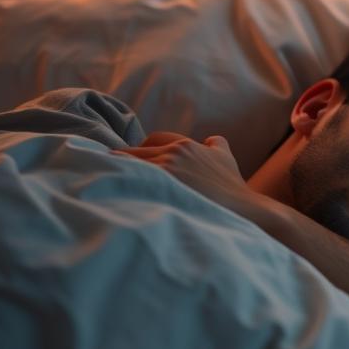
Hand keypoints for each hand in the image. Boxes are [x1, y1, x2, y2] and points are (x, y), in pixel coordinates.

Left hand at [116, 133, 251, 211]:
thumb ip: (217, 145)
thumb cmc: (232, 186)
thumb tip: (211, 140)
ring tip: (107, 183)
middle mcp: (173, 153)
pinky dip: (120, 185)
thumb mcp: (226, 158)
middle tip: (115, 174)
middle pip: (135, 151)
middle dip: (125, 162)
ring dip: (117, 173)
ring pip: (128, 165)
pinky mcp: (161, 188)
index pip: (152, 140)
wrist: (242, 209)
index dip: (142, 150)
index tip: (135, 161)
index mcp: (185, 145)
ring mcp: (166, 170)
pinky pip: (130, 181)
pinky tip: (113, 193)